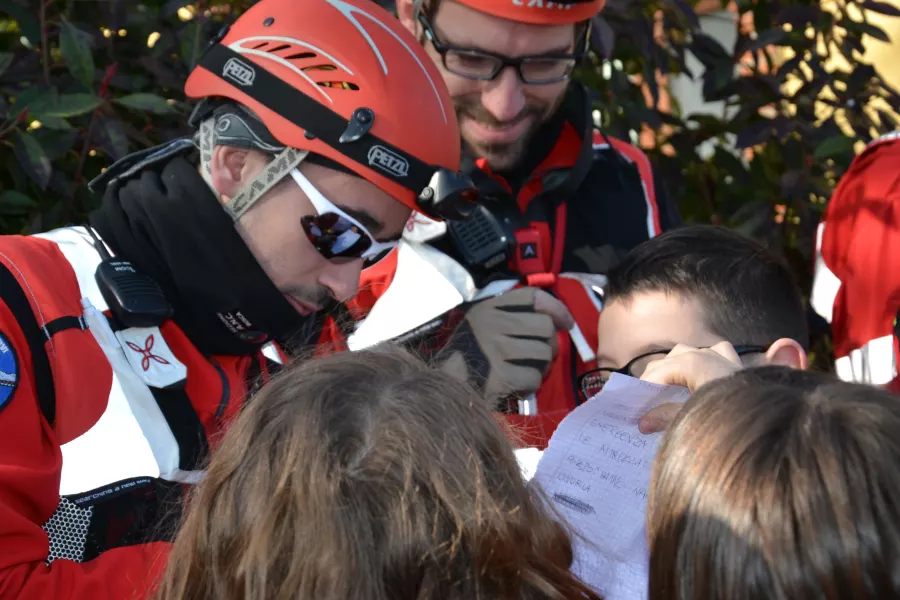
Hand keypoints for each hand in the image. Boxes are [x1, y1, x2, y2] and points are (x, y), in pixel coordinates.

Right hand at [439, 287, 573, 403]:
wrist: (444, 388)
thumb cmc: (467, 358)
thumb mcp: (483, 326)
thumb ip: (513, 318)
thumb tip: (557, 323)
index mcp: (488, 307)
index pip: (532, 296)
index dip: (556, 308)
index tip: (566, 324)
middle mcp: (491, 323)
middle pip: (545, 327)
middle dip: (550, 345)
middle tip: (540, 358)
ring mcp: (495, 348)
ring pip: (544, 353)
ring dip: (541, 368)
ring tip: (525, 373)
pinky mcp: (500, 374)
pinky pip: (534, 377)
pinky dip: (529, 386)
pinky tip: (516, 387)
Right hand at [637, 342, 742, 433]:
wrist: (782, 424)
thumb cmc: (732, 423)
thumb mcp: (693, 420)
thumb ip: (667, 417)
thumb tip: (642, 423)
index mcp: (697, 364)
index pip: (661, 371)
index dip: (645, 387)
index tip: (634, 405)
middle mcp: (713, 356)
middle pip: (676, 356)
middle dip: (660, 374)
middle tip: (647, 398)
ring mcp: (731, 360)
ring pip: (699, 351)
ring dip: (683, 365)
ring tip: (672, 387)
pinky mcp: (745, 370)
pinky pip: (721, 356)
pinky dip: (708, 364)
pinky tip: (704, 381)